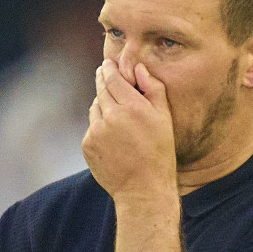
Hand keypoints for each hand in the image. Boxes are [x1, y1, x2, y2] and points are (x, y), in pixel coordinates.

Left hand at [82, 62, 176, 198]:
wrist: (143, 188)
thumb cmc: (159, 152)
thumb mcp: (165, 119)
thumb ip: (153, 89)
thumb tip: (138, 68)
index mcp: (132, 107)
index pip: (113, 78)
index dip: (109, 68)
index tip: (108, 63)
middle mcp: (111, 117)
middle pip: (101, 90)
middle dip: (103, 80)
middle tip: (104, 74)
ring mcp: (96, 131)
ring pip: (95, 108)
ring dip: (103, 106)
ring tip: (118, 115)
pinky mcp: (87, 144)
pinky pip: (91, 127)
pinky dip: (99, 127)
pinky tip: (113, 138)